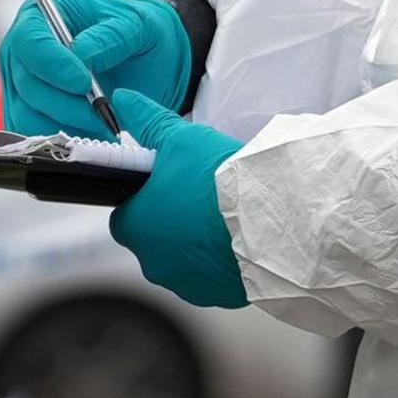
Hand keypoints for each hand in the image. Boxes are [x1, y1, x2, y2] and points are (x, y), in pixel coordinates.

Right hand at [0, 0, 196, 139]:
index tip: (83, 83)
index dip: (52, 65)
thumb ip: (110, 36)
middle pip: (27, 83)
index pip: (30, 41)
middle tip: (101, 112)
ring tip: (102, 122)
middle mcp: (23, 51)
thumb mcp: (137, 24)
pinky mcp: (31, 114)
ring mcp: (23, 85)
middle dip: (64, 103)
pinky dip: (65, 139)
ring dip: (66, 125)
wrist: (145, 60)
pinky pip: (36, 135)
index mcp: (41, 15)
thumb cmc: (136, 33)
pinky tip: (93, 132)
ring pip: (28, 115)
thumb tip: (81, 53)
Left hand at [104, 90, 247, 309]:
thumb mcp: (182, 139)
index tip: (167, 185)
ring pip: (184, 260)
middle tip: (200, 196)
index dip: (144, 198)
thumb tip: (124, 101)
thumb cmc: (220, 180)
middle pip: (154, 240)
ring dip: (196, 243)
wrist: (273, 217)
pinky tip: (239, 238)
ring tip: (224, 216)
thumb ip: (148, 122)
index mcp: (135, 227)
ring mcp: (187, 284)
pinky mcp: (218, 296)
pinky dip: (221, 260)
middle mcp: (154, 263)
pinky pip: (212, 277)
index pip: (124, 215)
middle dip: (172, 222)